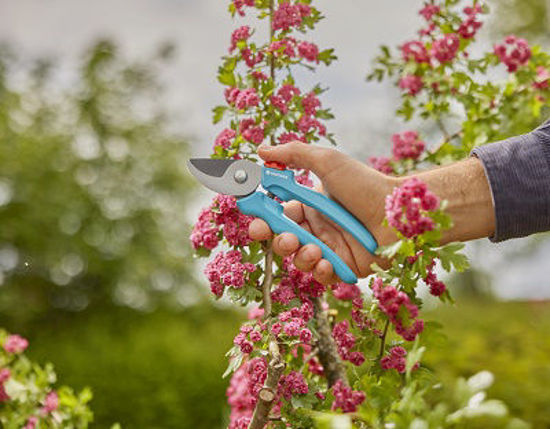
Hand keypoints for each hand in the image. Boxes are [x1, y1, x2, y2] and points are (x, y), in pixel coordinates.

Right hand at [249, 142, 397, 284]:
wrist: (400, 211)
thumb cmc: (364, 184)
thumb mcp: (328, 162)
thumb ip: (293, 154)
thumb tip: (261, 150)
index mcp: (310, 206)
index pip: (277, 215)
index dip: (263, 220)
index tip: (255, 222)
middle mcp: (317, 228)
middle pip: (284, 240)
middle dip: (279, 241)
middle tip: (286, 237)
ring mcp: (330, 249)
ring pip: (299, 260)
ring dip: (300, 256)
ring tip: (313, 249)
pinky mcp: (345, 267)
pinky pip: (322, 276)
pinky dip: (319, 271)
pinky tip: (326, 262)